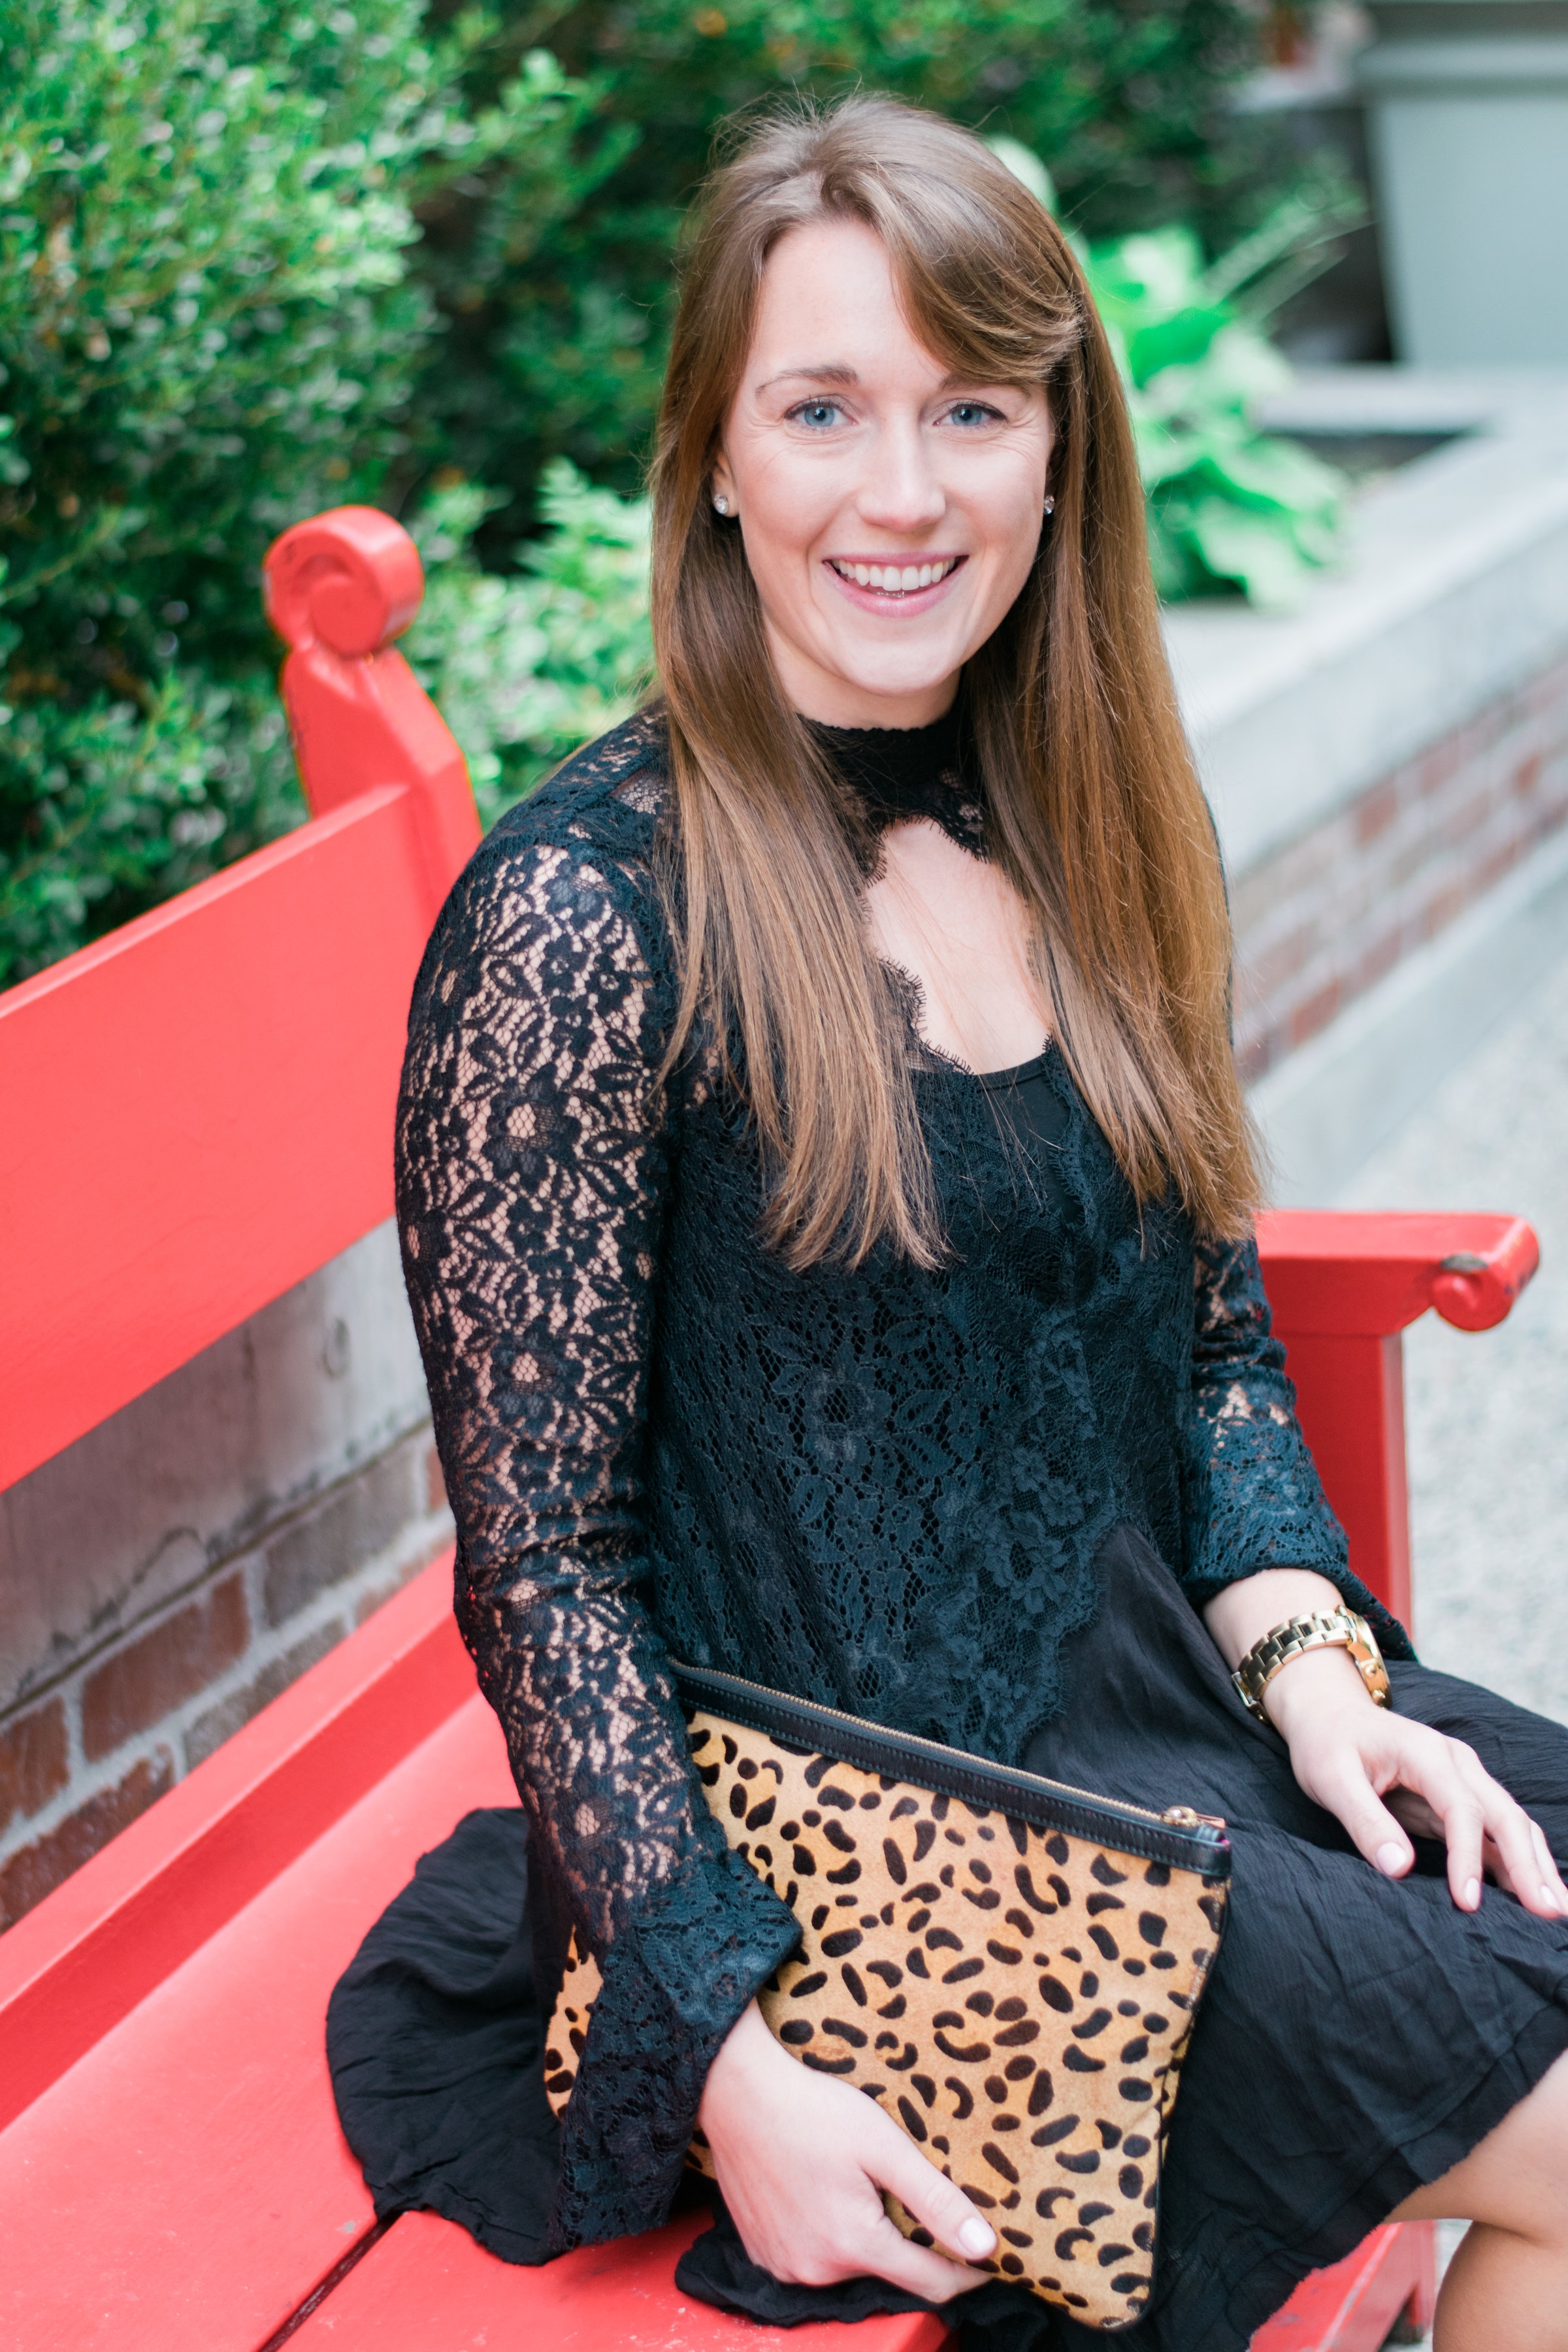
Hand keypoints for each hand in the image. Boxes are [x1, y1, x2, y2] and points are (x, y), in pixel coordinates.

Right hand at [697, 2000, 997, 2299]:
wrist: (736, 2092)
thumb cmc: (811, 2110)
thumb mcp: (883, 2145)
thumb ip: (935, 2200)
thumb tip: (984, 2247)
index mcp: (854, 2246)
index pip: (931, 2283)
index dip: (967, 2273)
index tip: (990, 2258)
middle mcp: (816, 2271)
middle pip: (888, 2272)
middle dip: (909, 2243)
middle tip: (910, 2194)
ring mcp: (786, 2266)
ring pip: (850, 2266)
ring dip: (866, 2239)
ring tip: (863, 2188)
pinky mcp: (764, 2254)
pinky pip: (814, 2259)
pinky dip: (829, 2237)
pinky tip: (825, 2194)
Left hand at [1266, 1645, 1567, 1918]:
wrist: (1329, 1715)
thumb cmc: (1328, 1745)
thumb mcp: (1331, 1779)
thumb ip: (1364, 1821)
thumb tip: (1398, 1869)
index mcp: (1427, 1754)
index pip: (1461, 1809)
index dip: (1467, 1857)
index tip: (1467, 1902)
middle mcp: (1458, 1764)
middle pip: (1504, 1815)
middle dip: (1528, 1865)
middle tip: (1547, 1914)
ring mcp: (1465, 1780)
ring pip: (1512, 1823)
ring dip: (1535, 1865)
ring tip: (1555, 1912)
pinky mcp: (1461, 1799)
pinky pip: (1497, 1831)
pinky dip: (1520, 1860)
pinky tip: (1534, 1893)